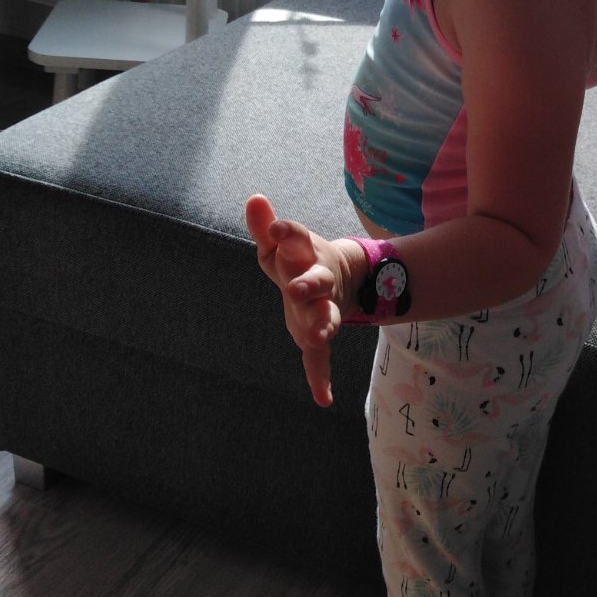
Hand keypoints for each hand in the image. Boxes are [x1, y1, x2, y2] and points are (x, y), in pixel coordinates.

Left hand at [245, 194, 356, 406]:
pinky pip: (319, 358)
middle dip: (307, 285)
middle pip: (316, 281)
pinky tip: (323, 398)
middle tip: (296, 290)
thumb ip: (264, 225)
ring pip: (325, 317)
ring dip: (322, 326)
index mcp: (305, 255)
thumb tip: (253, 197)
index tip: (275, 228)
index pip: (296, 239)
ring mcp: (322, 308)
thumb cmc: (298, 259)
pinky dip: (320, 377)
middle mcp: (318, 281)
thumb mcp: (280, 244)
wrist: (342, 280)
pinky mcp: (319, 332)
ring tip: (319, 338)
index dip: (286, 233)